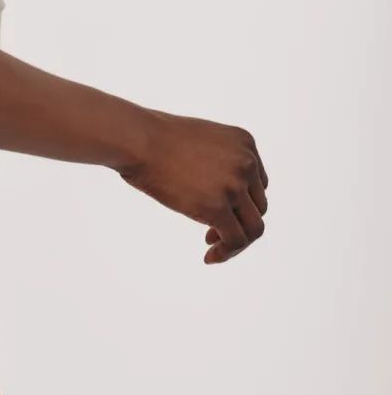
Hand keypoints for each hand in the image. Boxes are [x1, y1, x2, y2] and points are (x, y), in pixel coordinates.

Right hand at [118, 109, 268, 263]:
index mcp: (244, 143)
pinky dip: (226, 253)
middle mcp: (246, 163)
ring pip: (253, 227)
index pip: (258, 184)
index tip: (220, 212)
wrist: (137, 139)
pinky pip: (236, 240)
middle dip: (238, 222)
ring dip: (236, 242)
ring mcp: (234, 185)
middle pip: (258, 207)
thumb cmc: (153, 138)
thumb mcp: (199, 141)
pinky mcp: (218, 206)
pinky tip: (209, 257)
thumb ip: (216, 161)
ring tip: (214, 249)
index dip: (241, 203)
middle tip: (212, 234)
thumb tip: (214, 189)